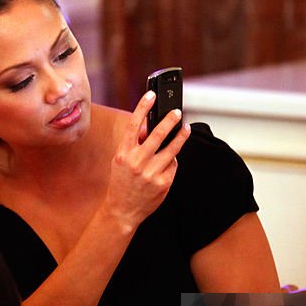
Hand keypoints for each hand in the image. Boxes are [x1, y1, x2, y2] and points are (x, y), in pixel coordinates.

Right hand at [101, 91, 190, 230]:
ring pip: (172, 149)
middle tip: (177, 112)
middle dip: (170, 120)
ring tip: (185, 129)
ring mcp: (151, 173)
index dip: (143, 106)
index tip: (152, 94)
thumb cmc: (121, 183)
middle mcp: (137, 162)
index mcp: (124, 153)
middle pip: (158, 134)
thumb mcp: (120, 161)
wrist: (122, 211)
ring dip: (181, 137)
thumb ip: (133, 144)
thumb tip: (149, 126)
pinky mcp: (163, 183)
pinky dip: (172, 161)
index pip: (134, 124)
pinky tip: (169, 161)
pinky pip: (173, 166)